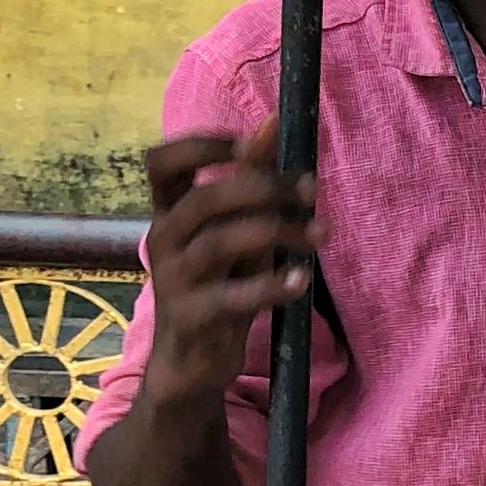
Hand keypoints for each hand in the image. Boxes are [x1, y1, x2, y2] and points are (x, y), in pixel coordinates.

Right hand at [140, 118, 325, 411]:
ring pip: (220, 242)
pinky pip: (233, 296)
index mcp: (170, 213)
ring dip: (279, 231)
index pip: (164, 163)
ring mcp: (174, 280)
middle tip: (311, 191)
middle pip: (205, 200)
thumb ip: (251, 182)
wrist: (192, 362)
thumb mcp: (235, 231)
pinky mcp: (193, 318)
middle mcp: (164, 240)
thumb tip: (274, 123)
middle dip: (264, 188)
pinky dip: (272, 285)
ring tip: (321, 234)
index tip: (254, 142)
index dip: (204, 145)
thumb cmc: (219, 285)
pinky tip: (302, 278)